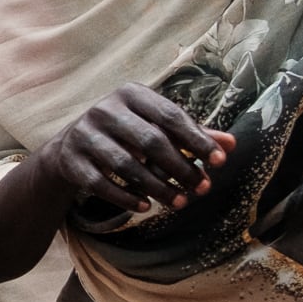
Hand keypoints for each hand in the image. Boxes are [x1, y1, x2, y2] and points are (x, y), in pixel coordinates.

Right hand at [33, 85, 229, 221]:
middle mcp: (105, 109)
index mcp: (131, 94)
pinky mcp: (71, 160)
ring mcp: (84, 134)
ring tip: (178, 202)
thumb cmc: (126, 133)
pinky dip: (125, 197)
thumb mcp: (155, 126)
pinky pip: (101, 183)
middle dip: (180, 168)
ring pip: (126, 164)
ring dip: (157, 187)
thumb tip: (231, 144)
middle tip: (201, 189)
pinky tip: (146, 206)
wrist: (71, 145)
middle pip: (150, 141)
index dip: (198, 140)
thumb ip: (191, 134)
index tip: (221, 162)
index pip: (171, 117)